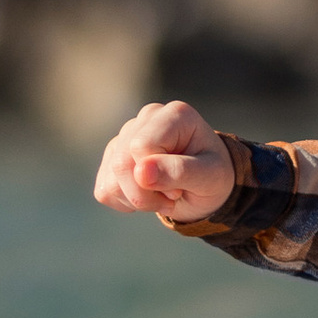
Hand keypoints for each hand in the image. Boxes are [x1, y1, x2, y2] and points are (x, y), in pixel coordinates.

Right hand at [93, 98, 232, 225]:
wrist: (206, 186)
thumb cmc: (213, 176)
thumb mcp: (210, 177)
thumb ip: (180, 171)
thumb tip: (141, 171)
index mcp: (174, 115)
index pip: (141, 146)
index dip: (159, 174)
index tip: (181, 185)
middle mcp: (147, 118)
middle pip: (121, 163)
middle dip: (145, 194)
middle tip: (173, 197)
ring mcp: (125, 136)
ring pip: (110, 180)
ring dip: (138, 200)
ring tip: (163, 194)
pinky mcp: (112, 156)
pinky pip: (104, 190)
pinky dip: (126, 202)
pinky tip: (147, 194)